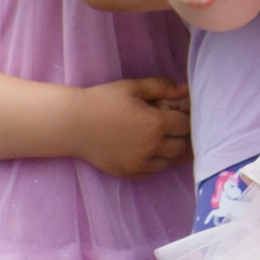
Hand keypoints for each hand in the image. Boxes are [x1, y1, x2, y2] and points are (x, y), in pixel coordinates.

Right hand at [68, 77, 191, 176]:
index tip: (181, 112)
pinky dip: (156, 161)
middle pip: (183, 146)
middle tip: (174, 126)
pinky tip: (149, 149)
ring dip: (172, 151)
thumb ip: (162, 87)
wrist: (72, 125)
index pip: (186, 125)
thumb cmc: (102, 101)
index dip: (186, 118)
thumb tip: (185, 90)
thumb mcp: (133, 87)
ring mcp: (140, 163)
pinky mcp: (129, 173)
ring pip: (170, 161)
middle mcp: (151, 147)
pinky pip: (154, 171)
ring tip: (163, 138)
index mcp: (155, 124)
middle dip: (182, 136)